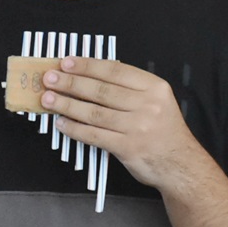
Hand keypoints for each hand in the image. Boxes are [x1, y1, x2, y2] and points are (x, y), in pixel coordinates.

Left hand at [39, 57, 203, 190]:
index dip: (87, 65)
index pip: (115, 70)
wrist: (180, 164)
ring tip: (47, 99)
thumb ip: (130, 88)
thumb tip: (88, 77)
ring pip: (94, 112)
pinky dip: (75, 129)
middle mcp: (147, 105)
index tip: (66, 63)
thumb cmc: (163, 130)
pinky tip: (61, 123)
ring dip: (67, 105)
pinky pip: (94, 135)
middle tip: (49, 79)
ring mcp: (138, 127)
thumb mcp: (157, 101)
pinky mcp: (128, 148)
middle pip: (101, 90)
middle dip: (71, 83)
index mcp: (154, 87)